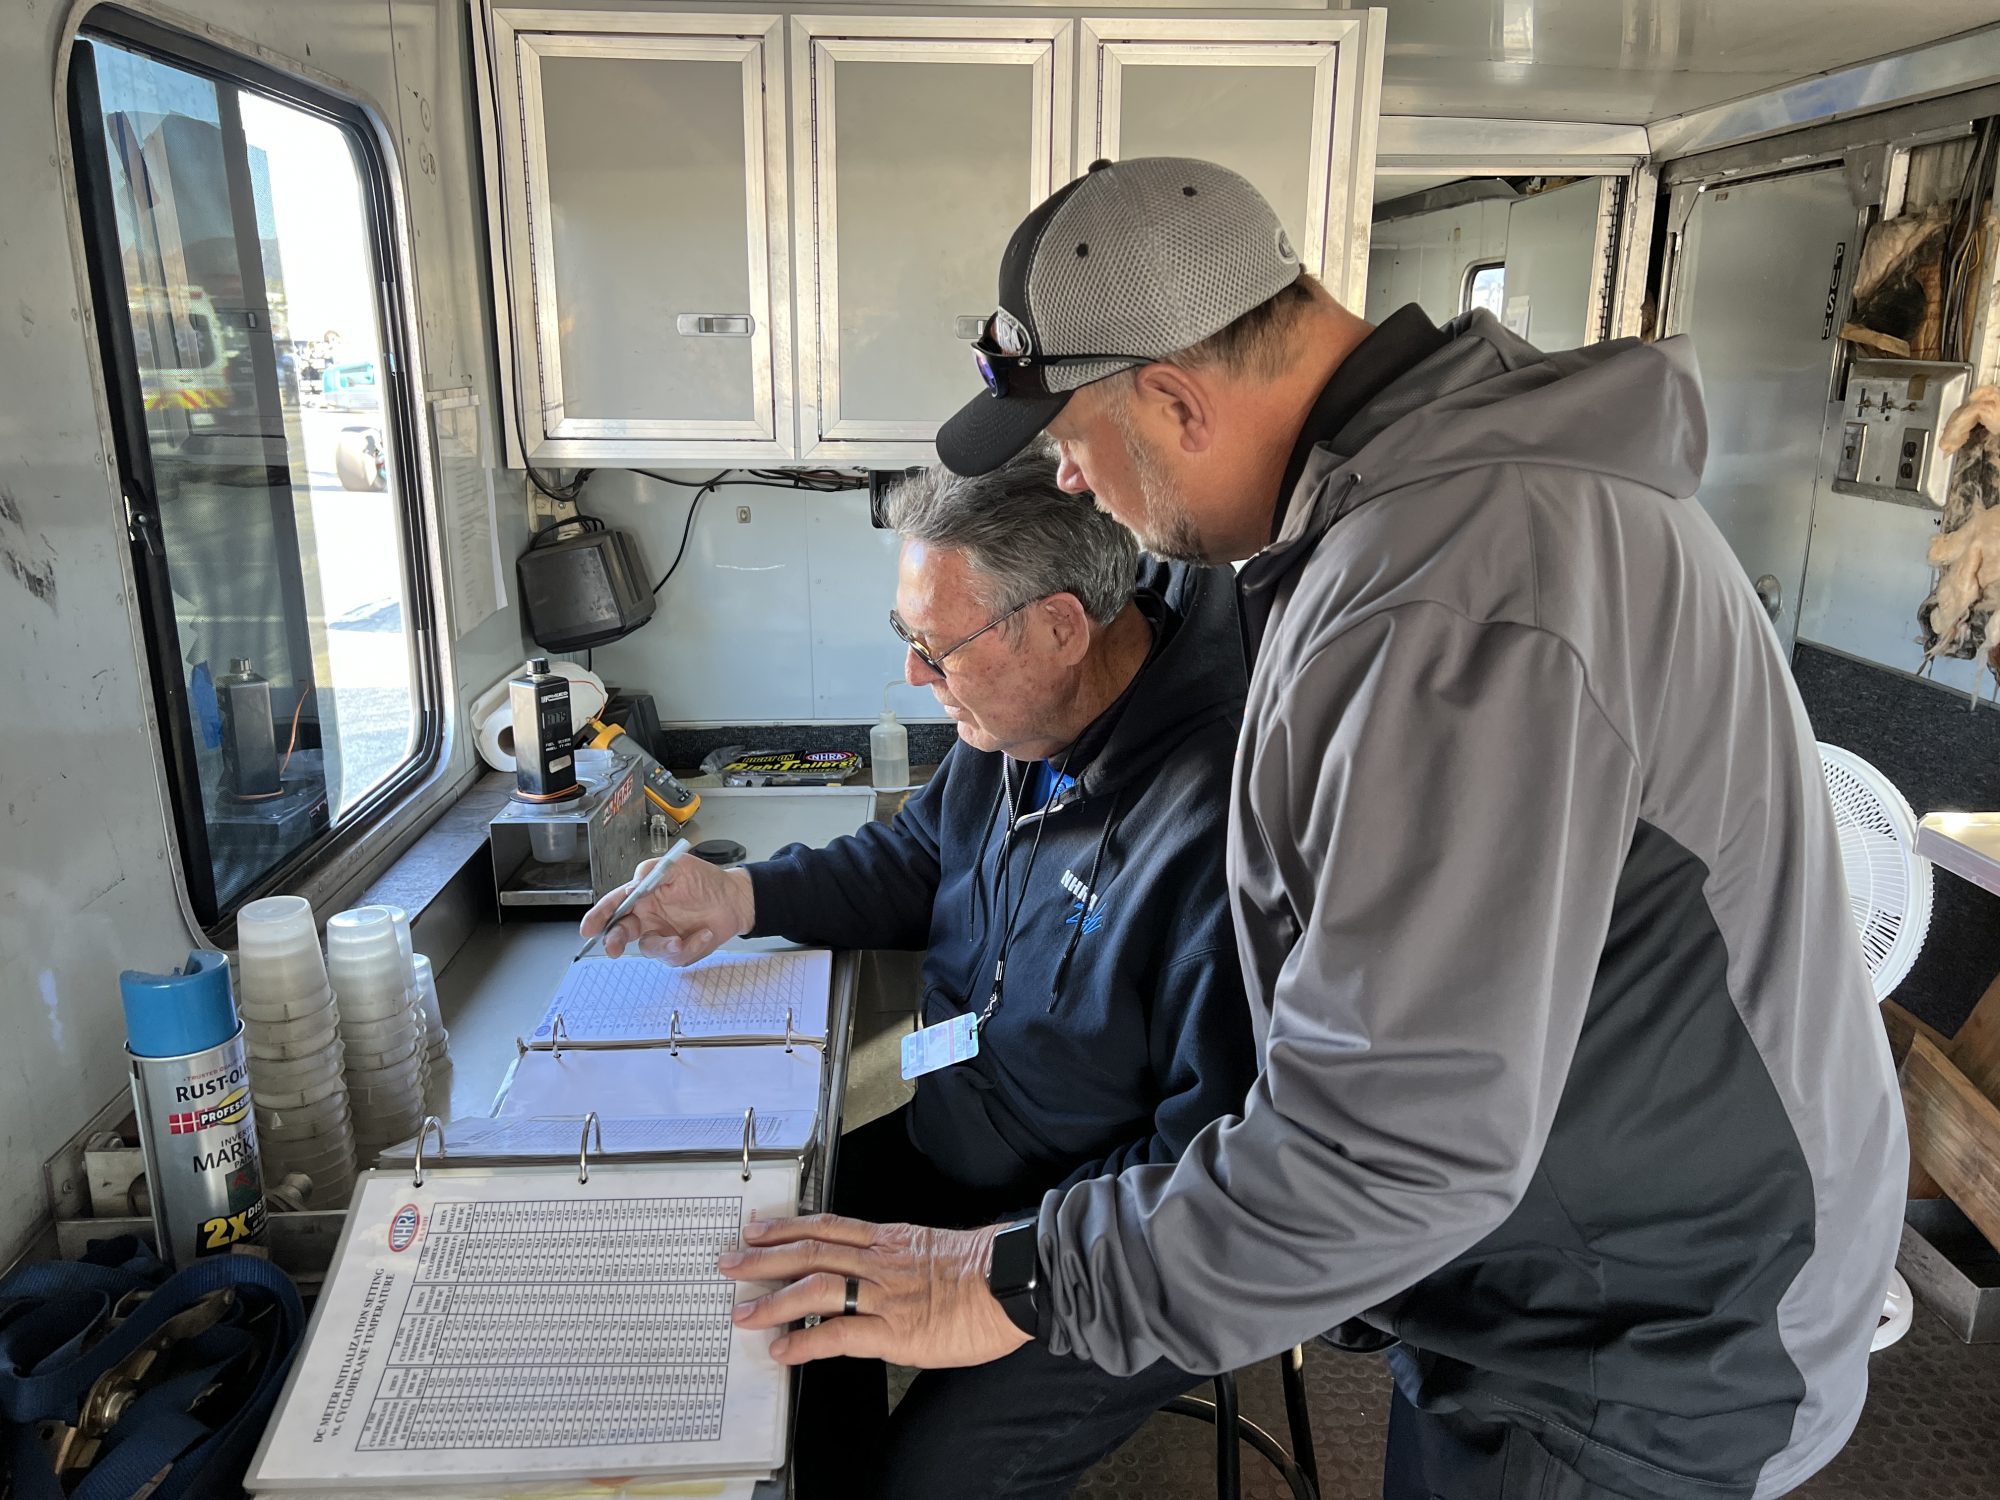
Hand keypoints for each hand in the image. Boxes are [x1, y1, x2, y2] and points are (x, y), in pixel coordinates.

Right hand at [578, 853, 754, 963]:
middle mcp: (648, 917)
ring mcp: (663, 935)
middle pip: (621, 932)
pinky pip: (677, 956)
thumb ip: (652, 871)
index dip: (598, 917)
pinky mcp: (680, 949)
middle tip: (613, 947)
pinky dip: (692, 947)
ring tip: (681, 940)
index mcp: (643, 896)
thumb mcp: (678, 865)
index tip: (589, 927)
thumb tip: (634, 883)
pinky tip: (705, 934)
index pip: (615, 905)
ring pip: (650, 949)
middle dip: (613, 941)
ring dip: (664, 947)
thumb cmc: (705, 880)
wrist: (734, 898)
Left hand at [718, 1214, 1031, 1367]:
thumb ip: (902, 1256)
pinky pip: (840, 1334)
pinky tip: (782, 1350)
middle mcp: (880, 1261)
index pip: (827, 1227)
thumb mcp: (936, 1248)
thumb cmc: (987, 1268)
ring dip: (773, 1299)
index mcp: (890, 1239)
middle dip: (763, 1258)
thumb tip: (880, 1265)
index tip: (756, 1229)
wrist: (1017, 1280)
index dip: (787, 1228)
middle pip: (809, 1251)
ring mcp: (885, 1295)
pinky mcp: (896, 1332)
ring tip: (742, 1311)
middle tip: (728, 1263)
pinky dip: (805, 1342)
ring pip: (816, 1287)